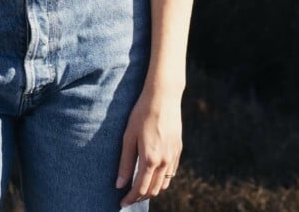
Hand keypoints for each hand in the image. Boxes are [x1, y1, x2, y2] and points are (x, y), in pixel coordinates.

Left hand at [115, 87, 182, 206]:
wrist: (164, 97)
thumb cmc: (142, 114)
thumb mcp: (129, 137)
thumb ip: (125, 162)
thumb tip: (119, 184)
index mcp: (150, 159)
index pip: (140, 189)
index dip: (130, 198)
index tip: (121, 202)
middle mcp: (164, 161)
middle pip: (152, 190)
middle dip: (139, 196)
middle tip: (128, 196)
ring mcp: (173, 156)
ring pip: (163, 184)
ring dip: (151, 189)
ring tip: (139, 186)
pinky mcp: (178, 150)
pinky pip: (171, 173)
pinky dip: (161, 179)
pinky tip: (153, 173)